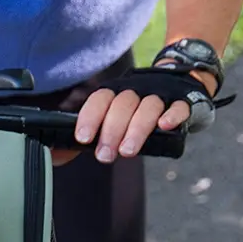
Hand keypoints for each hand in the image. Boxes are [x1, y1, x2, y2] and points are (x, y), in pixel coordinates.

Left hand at [50, 66, 217, 166]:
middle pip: (123, 104)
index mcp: (117, 93)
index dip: (90, 117)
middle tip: (104, 156)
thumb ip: (92, 135)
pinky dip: (171, 115)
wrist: (182, 86)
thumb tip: (58, 156)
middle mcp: (138, 91)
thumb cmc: (138, 111)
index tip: (83, 138)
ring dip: (136, 129)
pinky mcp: (184, 103)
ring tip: (127, 152)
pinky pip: (179, 106)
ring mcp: (162, 95)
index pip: (100, 99)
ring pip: (149, 106)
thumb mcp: (113, 119)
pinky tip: (164, 127)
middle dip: (111, 131)